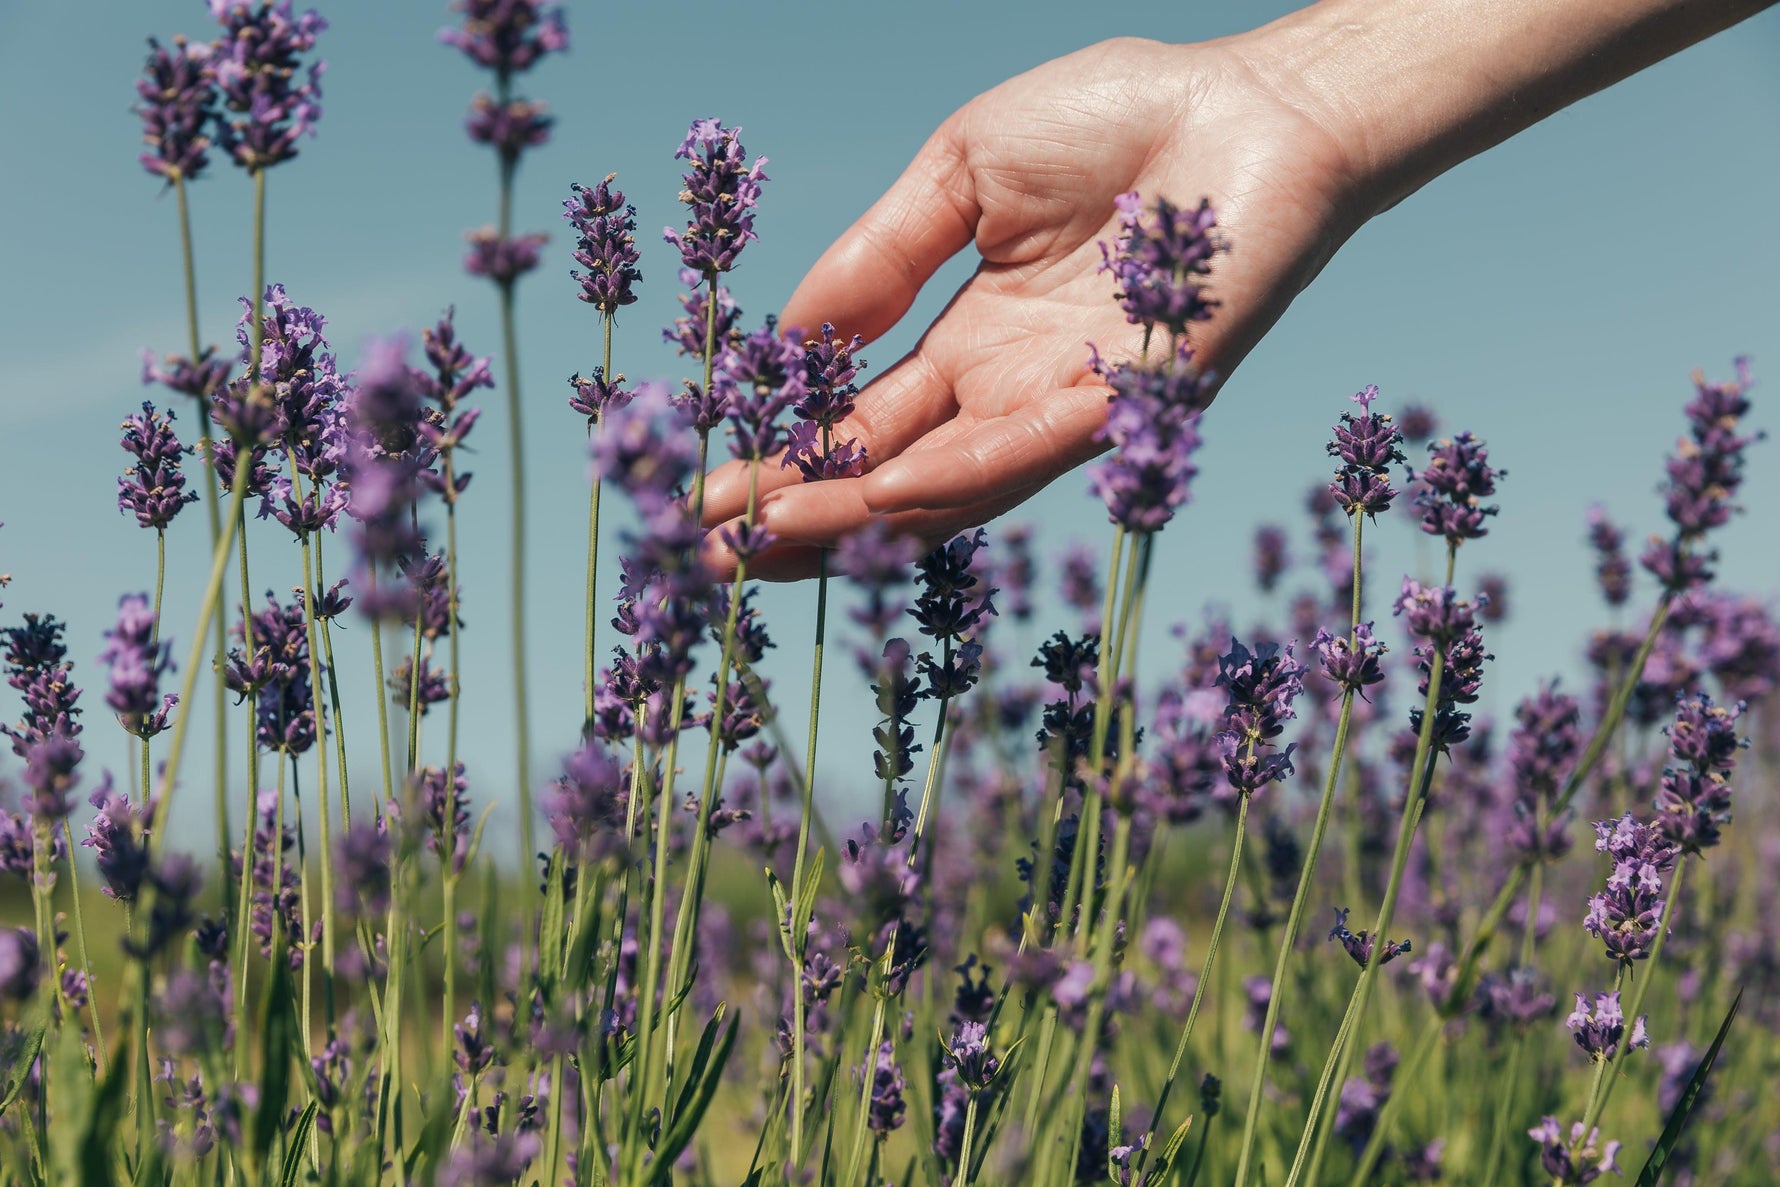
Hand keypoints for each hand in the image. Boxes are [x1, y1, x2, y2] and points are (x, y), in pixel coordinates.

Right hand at [700, 33, 1367, 578]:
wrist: (1249, 101)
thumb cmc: (1117, 122)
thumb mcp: (961, 175)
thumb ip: (879, 258)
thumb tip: (788, 341)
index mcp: (970, 344)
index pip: (861, 424)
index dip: (782, 460)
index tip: (701, 494)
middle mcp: (1013, 395)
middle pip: (890, 478)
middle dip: (799, 516)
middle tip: (709, 552)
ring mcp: (1072, 410)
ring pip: (952, 490)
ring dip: (860, 516)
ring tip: (770, 538)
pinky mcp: (1138, 404)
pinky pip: (1043, 452)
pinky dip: (964, 475)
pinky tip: (887, 493)